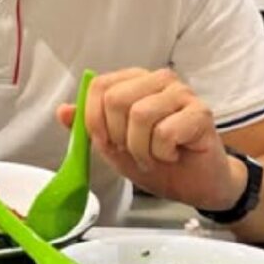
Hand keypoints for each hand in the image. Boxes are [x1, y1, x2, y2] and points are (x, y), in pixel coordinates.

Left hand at [56, 68, 244, 210]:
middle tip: (133, 150)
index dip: (94, 120)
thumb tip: (62, 111)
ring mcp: (182, 93)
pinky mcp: (201, 112)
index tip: (106, 142)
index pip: (99, 86)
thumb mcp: (110, 145)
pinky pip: (165, 132)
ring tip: (153, 155)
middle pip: (117, 99)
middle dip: (118, 136)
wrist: (191, 183)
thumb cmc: (153, 159)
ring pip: (141, 115)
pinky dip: (162, 153)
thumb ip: (87, 127)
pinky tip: (173, 154)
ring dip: (141, 148)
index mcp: (133, 82)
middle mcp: (158, 80)